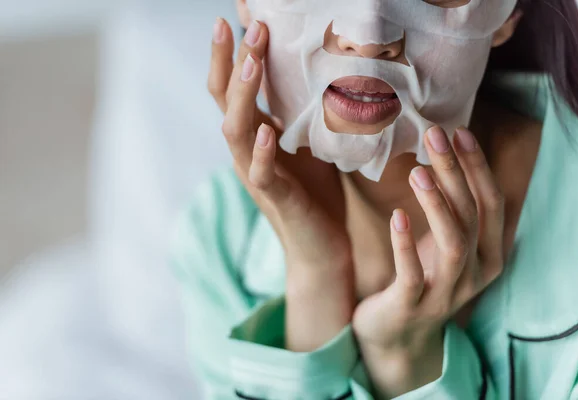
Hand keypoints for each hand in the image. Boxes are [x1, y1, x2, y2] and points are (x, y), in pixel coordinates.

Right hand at [209, 19, 353, 350]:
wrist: (322, 246)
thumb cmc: (317, 193)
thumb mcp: (311, 143)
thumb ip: (303, 113)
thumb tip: (319, 73)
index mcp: (256, 134)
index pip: (235, 87)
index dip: (233, 53)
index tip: (242, 15)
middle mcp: (248, 150)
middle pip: (225, 100)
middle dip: (231, 61)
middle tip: (242, 23)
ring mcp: (257, 174)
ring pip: (235, 130)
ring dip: (241, 95)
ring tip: (251, 61)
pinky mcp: (275, 198)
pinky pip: (261, 173)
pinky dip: (262, 151)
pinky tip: (267, 129)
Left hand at [352, 126, 504, 396]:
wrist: (396, 334)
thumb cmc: (421, 276)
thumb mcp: (442, 242)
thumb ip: (452, 209)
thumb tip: (444, 155)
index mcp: (487, 254)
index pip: (490, 203)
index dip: (477, 167)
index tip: (459, 132)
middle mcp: (475, 274)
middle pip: (473, 215)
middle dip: (456, 172)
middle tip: (435, 136)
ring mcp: (445, 293)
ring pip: (453, 244)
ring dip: (438, 206)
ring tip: (418, 172)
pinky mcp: (412, 306)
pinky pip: (412, 274)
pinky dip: (406, 245)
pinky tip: (397, 216)